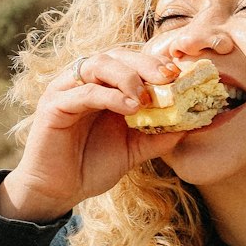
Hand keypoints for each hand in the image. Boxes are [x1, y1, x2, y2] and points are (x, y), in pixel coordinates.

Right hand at [0, 47, 184, 220]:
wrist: (58, 191)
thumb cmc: (92, 165)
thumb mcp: (134, 149)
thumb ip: (159, 135)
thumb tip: (192, 124)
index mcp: (103, 86)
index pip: (131, 61)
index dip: (155, 63)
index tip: (180, 75)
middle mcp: (84, 81)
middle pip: (116, 55)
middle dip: (145, 63)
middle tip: (169, 77)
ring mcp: (66, 90)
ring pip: (98, 64)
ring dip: (127, 75)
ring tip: (145, 96)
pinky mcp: (54, 105)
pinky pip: (84, 92)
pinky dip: (109, 95)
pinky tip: (130, 108)